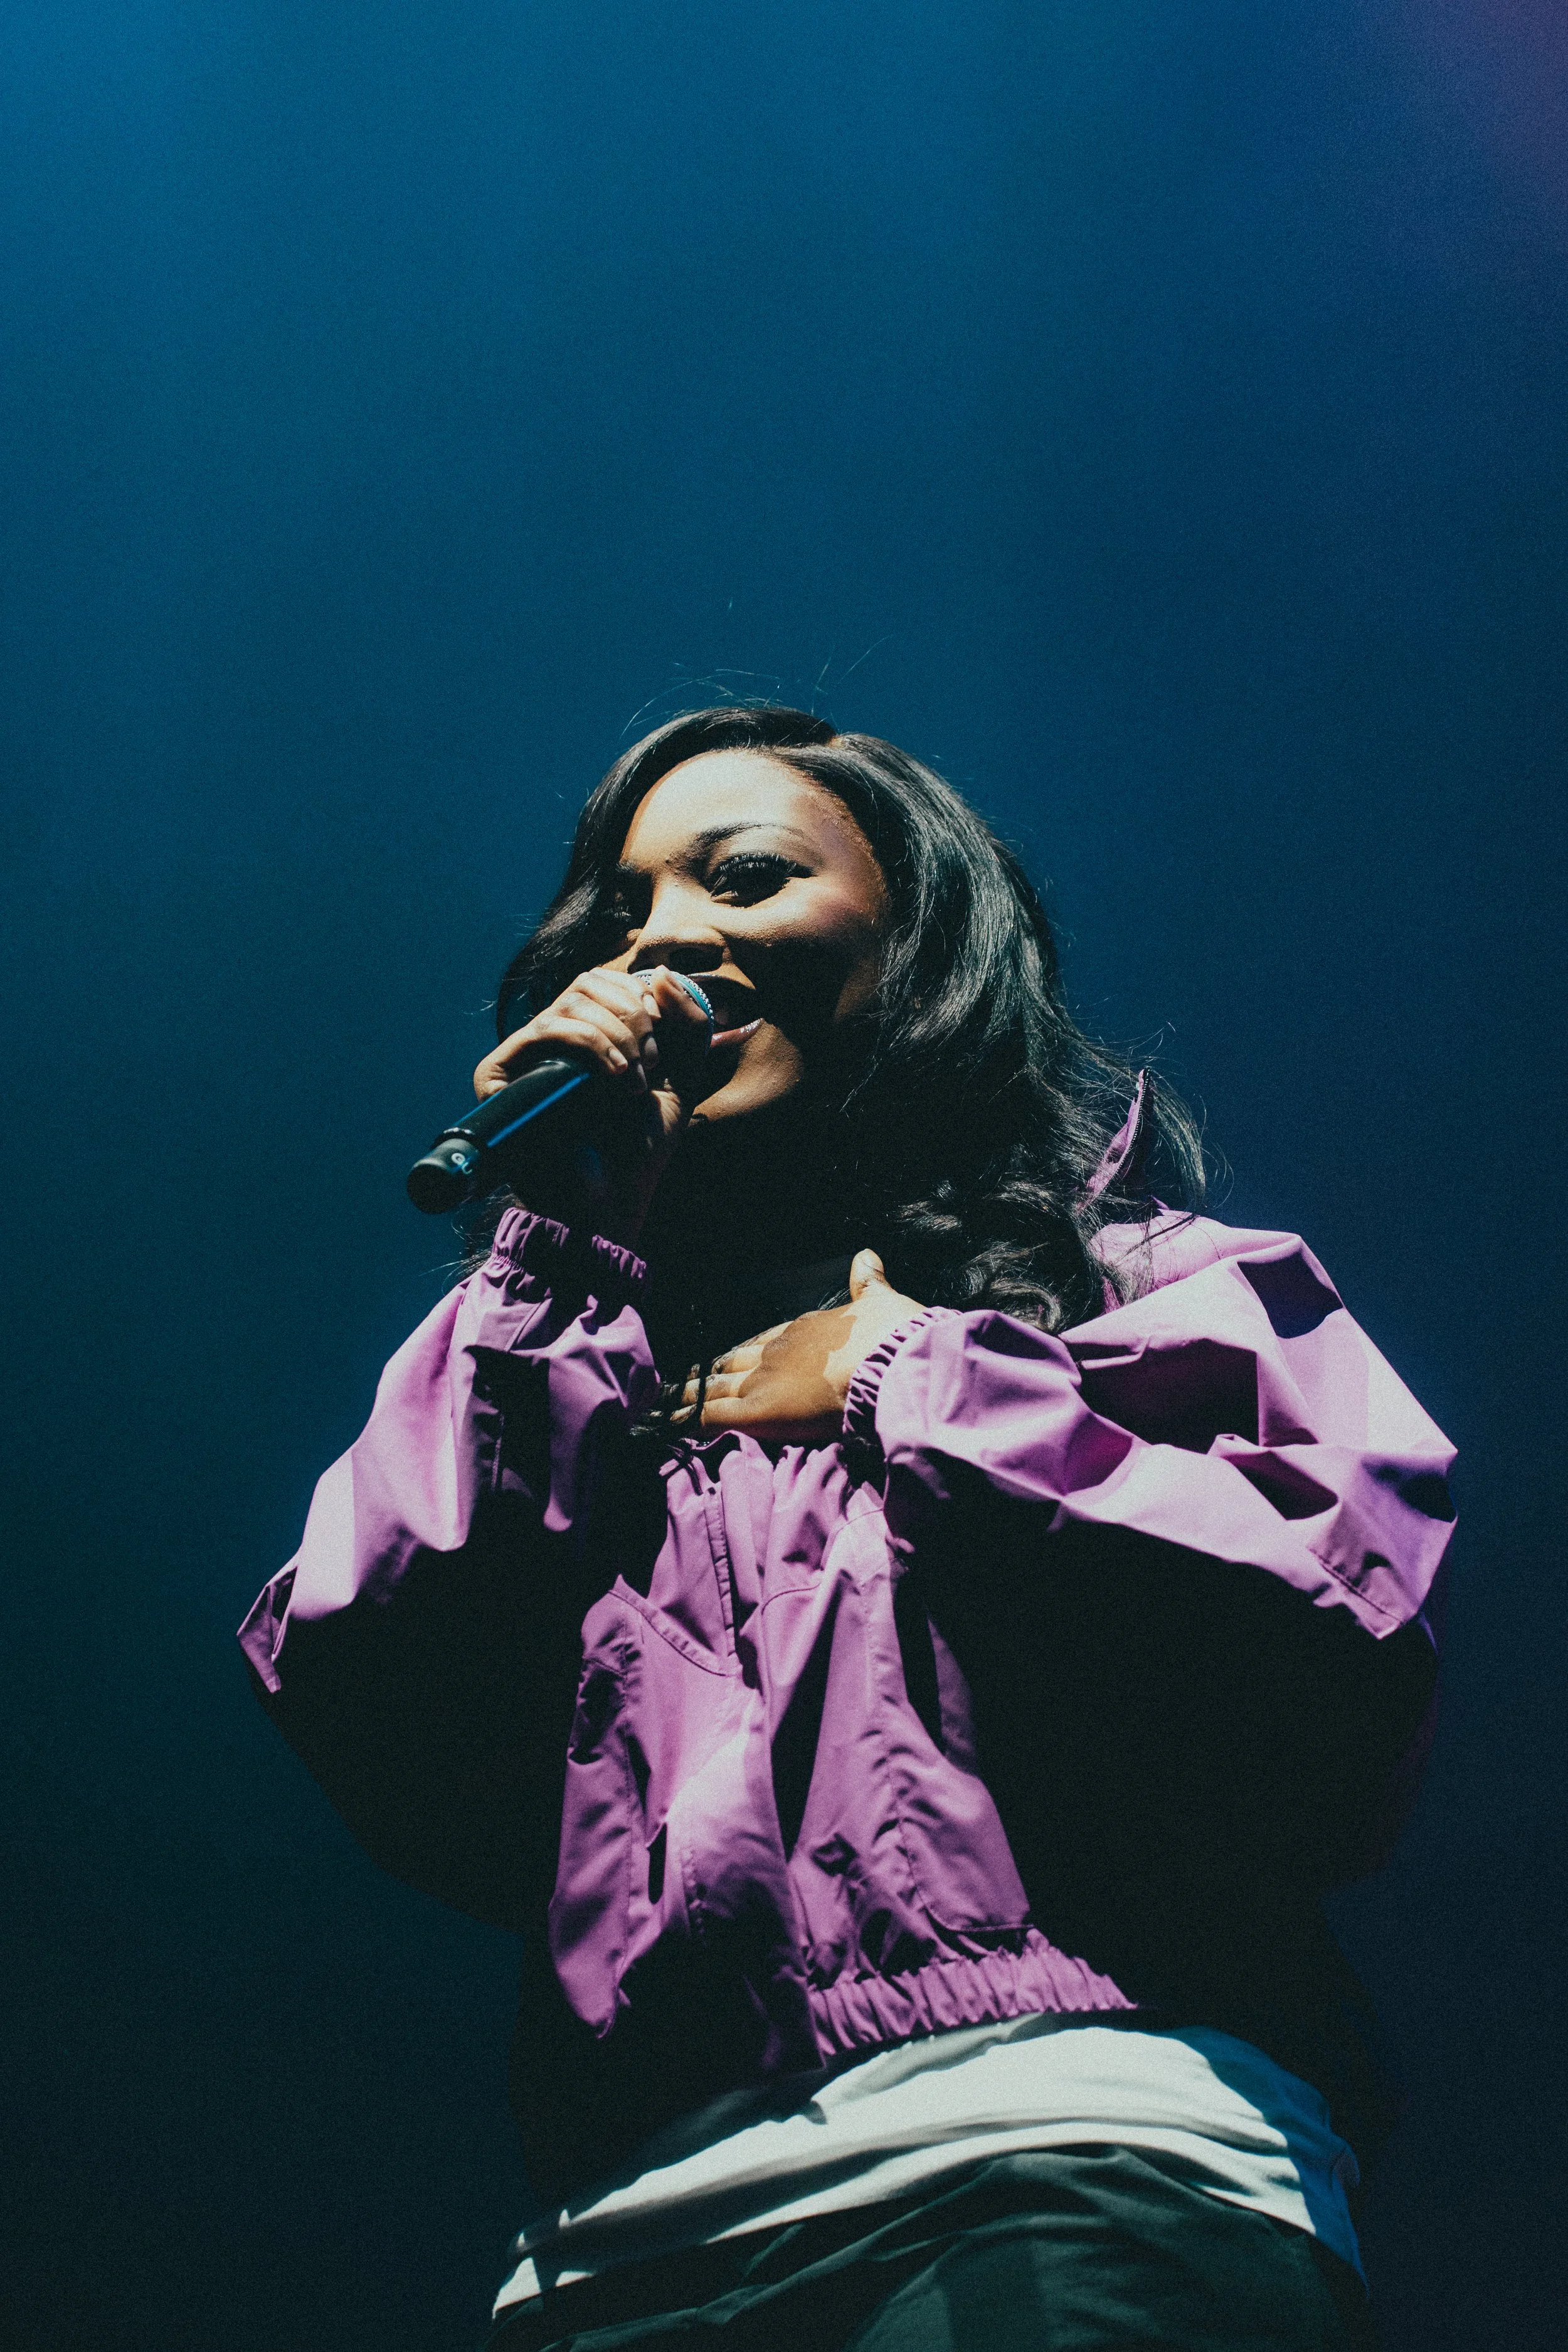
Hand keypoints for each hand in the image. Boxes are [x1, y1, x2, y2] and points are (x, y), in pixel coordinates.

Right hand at [472, 965, 711, 1240]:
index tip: (660, 1041)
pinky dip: (588, 1043)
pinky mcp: (498, 1074)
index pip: (605, 983)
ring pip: (569, 1004)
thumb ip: (688, 1025)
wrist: (608, 1201)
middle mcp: (552, 1044)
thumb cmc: (638, 1150)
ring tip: (631, 1078)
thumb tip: (665, 975)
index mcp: (588, 1039)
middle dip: (631, 1015)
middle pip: (586, 984)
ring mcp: (524, 1058)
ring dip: (616, 1034)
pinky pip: (544, 1029)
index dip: (637, 998)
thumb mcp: (682, 1079)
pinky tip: (612, 1075)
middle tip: (649, 1061)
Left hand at [676, 1250, 923, 1445]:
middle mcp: (777, 1351)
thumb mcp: (882, 1301)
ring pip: (717, 1387)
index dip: (748, 1350)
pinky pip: (715, 1416)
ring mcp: (763, 1380)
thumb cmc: (890, 1336)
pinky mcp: (758, 1411)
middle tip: (691, 1378)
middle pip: (734, 1361)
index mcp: (804, 1329)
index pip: (766, 1340)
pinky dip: (693, 1420)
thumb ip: (870, 1283)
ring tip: (671, 1400)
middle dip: (713, 1371)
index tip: (733, 1356)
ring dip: (694, 1394)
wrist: (887, 1362)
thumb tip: (866, 1256)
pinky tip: (676, 1423)